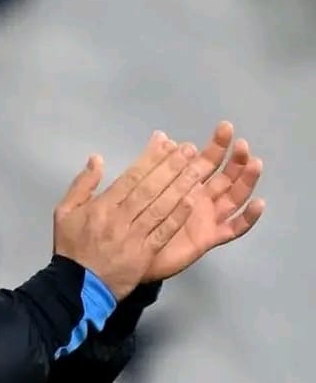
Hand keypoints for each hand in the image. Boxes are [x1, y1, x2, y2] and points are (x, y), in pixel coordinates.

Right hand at [53, 131, 214, 300]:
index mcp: (101, 207)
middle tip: (189, 150)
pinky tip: (191, 202)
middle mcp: (119, 219)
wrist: (78, 285)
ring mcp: (134, 237)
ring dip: (180, 187)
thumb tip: (97, 159)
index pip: (130, 177)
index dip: (150, 159)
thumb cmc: (72, 247)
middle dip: (171, 167)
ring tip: (198, 169)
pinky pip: (163, 232)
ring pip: (160, 207)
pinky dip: (177, 217)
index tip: (166, 143)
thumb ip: (82, 185)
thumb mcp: (64, 212)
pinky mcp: (144, 254)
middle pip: (149, 189)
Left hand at [144, 121, 264, 280]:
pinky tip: (258, 203)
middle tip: (241, 143)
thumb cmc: (132, 221)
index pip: (206, 160)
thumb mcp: (137, 187)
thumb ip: (149, 162)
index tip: (224, 128)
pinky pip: (234, 229)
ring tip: (254, 163)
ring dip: (246, 180)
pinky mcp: (209, 237)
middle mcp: (201, 199)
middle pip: (226, 175)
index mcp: (186, 185)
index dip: (216, 145)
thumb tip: (161, 136)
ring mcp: (207, 218)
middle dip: (236, 159)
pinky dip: (248, 218)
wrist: (125, 254)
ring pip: (234, 197)